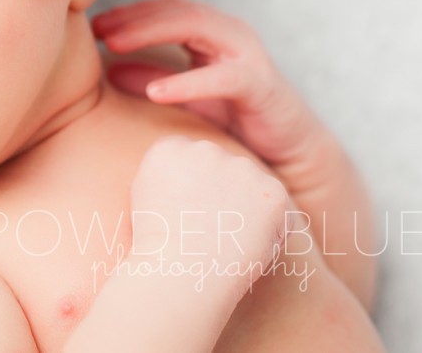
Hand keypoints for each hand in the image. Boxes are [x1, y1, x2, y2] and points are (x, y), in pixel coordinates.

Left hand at [93, 0, 323, 166]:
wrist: (286, 148)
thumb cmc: (234, 118)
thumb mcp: (184, 94)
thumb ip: (151, 77)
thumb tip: (109, 69)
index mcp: (211, 32)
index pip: (165, 9)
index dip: (129, 12)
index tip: (93, 24)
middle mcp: (229, 34)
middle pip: (176, 10)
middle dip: (134, 16)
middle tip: (97, 29)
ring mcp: (246, 55)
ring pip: (196, 28)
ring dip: (151, 33)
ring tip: (114, 45)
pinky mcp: (260, 84)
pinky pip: (221, 78)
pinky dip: (186, 82)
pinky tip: (155, 93)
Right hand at [130, 137, 291, 298]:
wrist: (181, 273)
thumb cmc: (156, 246)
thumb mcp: (142, 198)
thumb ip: (165, 174)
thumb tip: (185, 175)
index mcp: (170, 149)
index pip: (186, 154)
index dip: (189, 184)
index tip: (184, 210)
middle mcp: (206, 149)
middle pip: (220, 166)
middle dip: (220, 190)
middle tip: (209, 228)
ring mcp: (241, 168)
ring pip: (252, 185)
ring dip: (247, 207)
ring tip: (228, 241)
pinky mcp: (272, 192)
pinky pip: (280, 209)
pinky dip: (273, 229)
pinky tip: (249, 246)